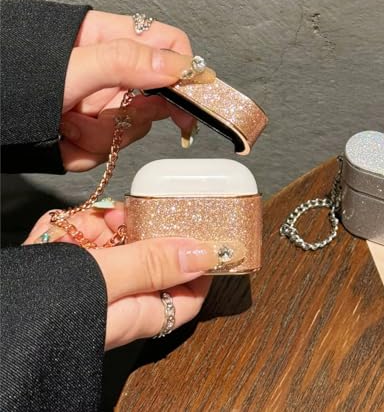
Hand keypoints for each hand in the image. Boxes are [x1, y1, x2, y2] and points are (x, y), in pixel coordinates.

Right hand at [24, 206, 217, 349]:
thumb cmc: (36, 313)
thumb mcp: (102, 280)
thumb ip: (151, 265)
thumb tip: (203, 254)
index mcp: (132, 313)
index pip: (185, 296)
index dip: (199, 268)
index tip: (199, 234)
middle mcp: (113, 304)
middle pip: (146, 263)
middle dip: (138, 233)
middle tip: (127, 214)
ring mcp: (84, 289)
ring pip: (109, 250)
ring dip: (100, 228)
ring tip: (86, 220)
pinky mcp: (58, 276)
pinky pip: (74, 247)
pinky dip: (68, 231)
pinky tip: (54, 228)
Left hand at [60, 10, 196, 171]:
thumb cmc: (16, 80)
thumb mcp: (70, 67)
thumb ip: (125, 62)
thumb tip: (178, 67)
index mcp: (111, 39)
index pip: (168, 45)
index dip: (184, 70)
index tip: (190, 99)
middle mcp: (115, 71)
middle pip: (158, 95)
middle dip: (133, 113)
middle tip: (113, 114)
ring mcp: (107, 101)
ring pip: (134, 127)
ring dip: (103, 133)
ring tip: (69, 122)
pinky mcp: (97, 129)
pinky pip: (112, 146)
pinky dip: (88, 147)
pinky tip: (65, 134)